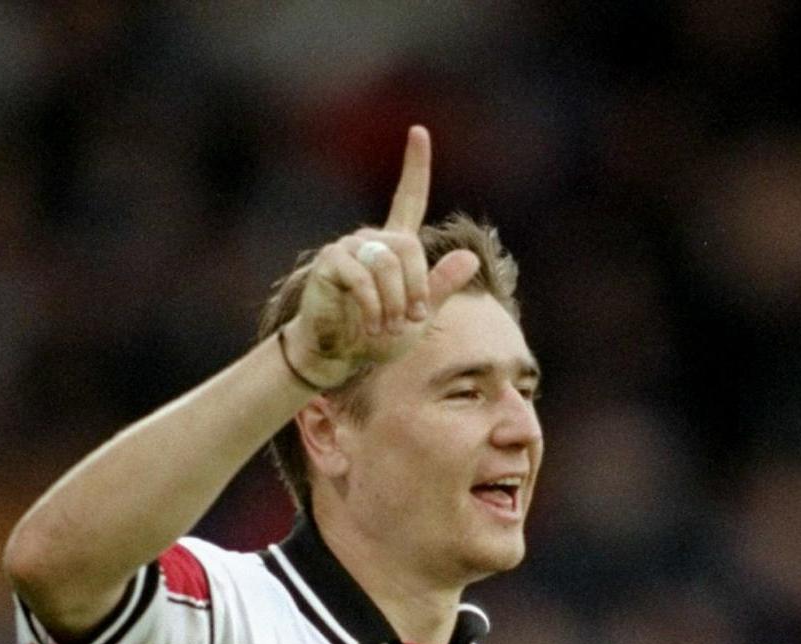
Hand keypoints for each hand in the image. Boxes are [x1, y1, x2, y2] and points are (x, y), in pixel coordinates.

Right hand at [282, 125, 481, 388]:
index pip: (409, 197)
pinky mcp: (331, 263)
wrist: (339, 355)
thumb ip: (440, 288)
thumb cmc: (377, 336)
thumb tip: (470, 257)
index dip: (416, 166)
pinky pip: (363, 278)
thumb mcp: (418, 317)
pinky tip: (370, 324)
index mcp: (396, 246)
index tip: (419, 132)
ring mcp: (348, 248)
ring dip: (394, 302)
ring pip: (387, 264)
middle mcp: (372, 239)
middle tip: (411, 320)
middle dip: (416, 287)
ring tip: (387, 328)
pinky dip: (373, 306)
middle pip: (409, 248)